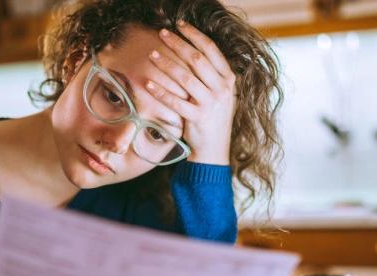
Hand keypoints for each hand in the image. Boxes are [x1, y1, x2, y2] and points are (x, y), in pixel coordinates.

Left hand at [146, 21, 235, 165]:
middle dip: (178, 44)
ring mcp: (211, 104)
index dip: (194, 35)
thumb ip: (211, 75)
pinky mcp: (198, 118)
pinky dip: (161, 92)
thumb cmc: (213, 118)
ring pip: (185, 78)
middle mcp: (222, 90)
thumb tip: (192, 50)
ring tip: (152, 54)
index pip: (211, 50)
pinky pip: (176, 101)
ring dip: (167, 64)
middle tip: (162, 34)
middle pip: (197, 59)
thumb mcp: (220, 94)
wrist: (214, 149)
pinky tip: (148, 83)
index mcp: (229, 80)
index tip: (179, 25)